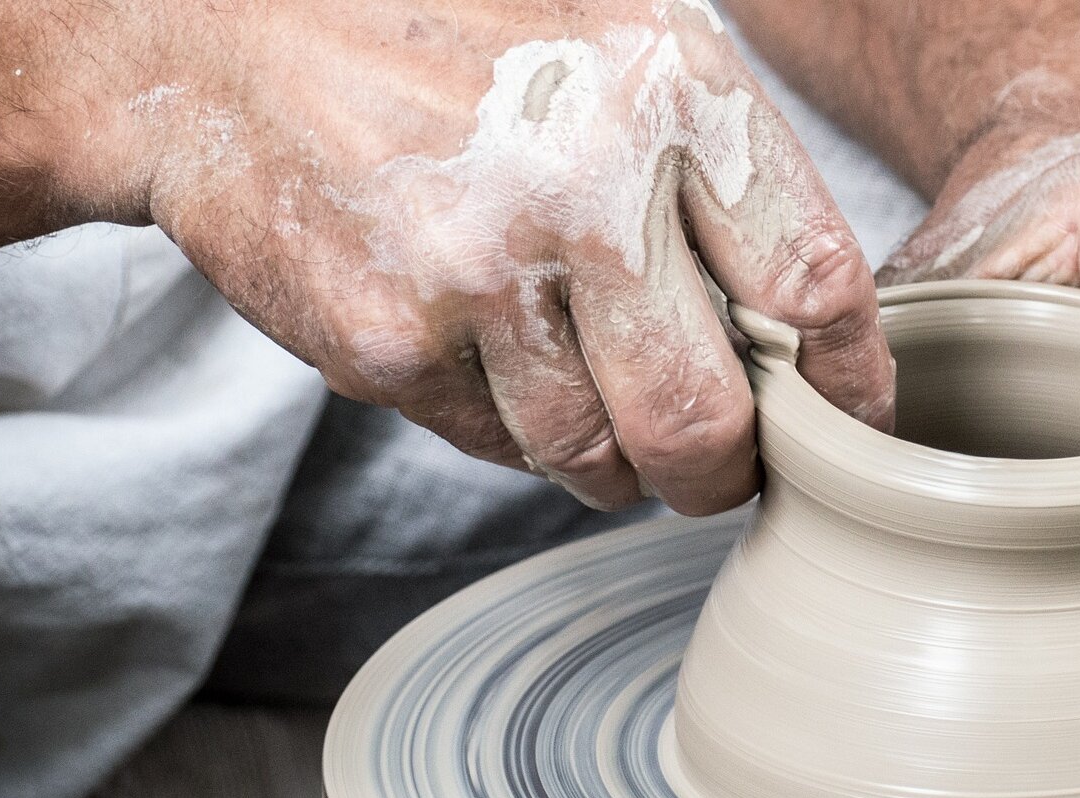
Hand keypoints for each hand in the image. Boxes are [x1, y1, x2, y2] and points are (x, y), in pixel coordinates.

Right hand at [78, 0, 894, 513]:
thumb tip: (815, 320)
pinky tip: (480, 352)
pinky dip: (506, 428)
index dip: (850, 382)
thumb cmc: (450, 38)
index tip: (850, 424)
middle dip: (723, 473)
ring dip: (610, 460)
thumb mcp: (616, 38)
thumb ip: (719, 162)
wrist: (229, 38)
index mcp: (669, 91)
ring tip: (583, 397)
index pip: (815, 282)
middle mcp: (585, 182)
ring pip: (595, 454)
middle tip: (716, 469)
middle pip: (709, 417)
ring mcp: (480, 270)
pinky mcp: (389, 340)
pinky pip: (494, 446)